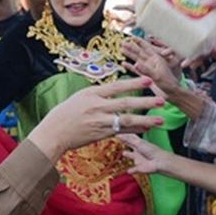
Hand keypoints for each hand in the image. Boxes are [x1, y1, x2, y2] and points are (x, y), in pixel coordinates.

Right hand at [27, 77, 164, 161]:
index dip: (134, 83)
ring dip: (145, 120)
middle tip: (161, 100)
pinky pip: (122, 132)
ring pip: (127, 120)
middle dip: (145, 101)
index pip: (116, 86)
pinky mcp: (101, 134)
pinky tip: (146, 129)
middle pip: (125, 103)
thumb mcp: (79, 98)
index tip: (148, 80)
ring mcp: (99, 121)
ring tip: (160, 119)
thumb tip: (111, 91)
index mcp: (92, 94)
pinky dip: (135, 130)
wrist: (54, 132)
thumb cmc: (64, 114)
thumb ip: (97, 95)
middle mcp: (97, 107)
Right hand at [119, 133, 174, 174]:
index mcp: (139, 143)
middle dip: (125, 143)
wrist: (159, 162)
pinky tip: (128, 171)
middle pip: (130, 145)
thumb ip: (128, 140)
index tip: (117, 133)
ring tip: (123, 153)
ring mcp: (139, 159)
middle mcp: (138, 150)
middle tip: (118, 141)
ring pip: (132, 156)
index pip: (131, 137)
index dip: (125, 135)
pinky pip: (133, 169)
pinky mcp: (139, 168)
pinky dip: (131, 170)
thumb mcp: (138, 143)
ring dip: (128, 155)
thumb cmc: (151, 151)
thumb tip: (118, 135)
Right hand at [122, 37, 180, 99]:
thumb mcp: (157, 76)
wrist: (172, 94)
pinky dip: (130, 67)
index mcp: (156, 60)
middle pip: (140, 53)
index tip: (132, 37)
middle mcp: (152, 63)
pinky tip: (124, 63)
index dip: (139, 42)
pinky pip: (136, 70)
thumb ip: (146, 70)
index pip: (147, 48)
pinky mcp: (146, 76)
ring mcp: (149, 69)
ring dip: (130, 55)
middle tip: (122, 42)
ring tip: (122, 49)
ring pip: (137, 60)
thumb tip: (135, 64)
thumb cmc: (169, 84)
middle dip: (131, 47)